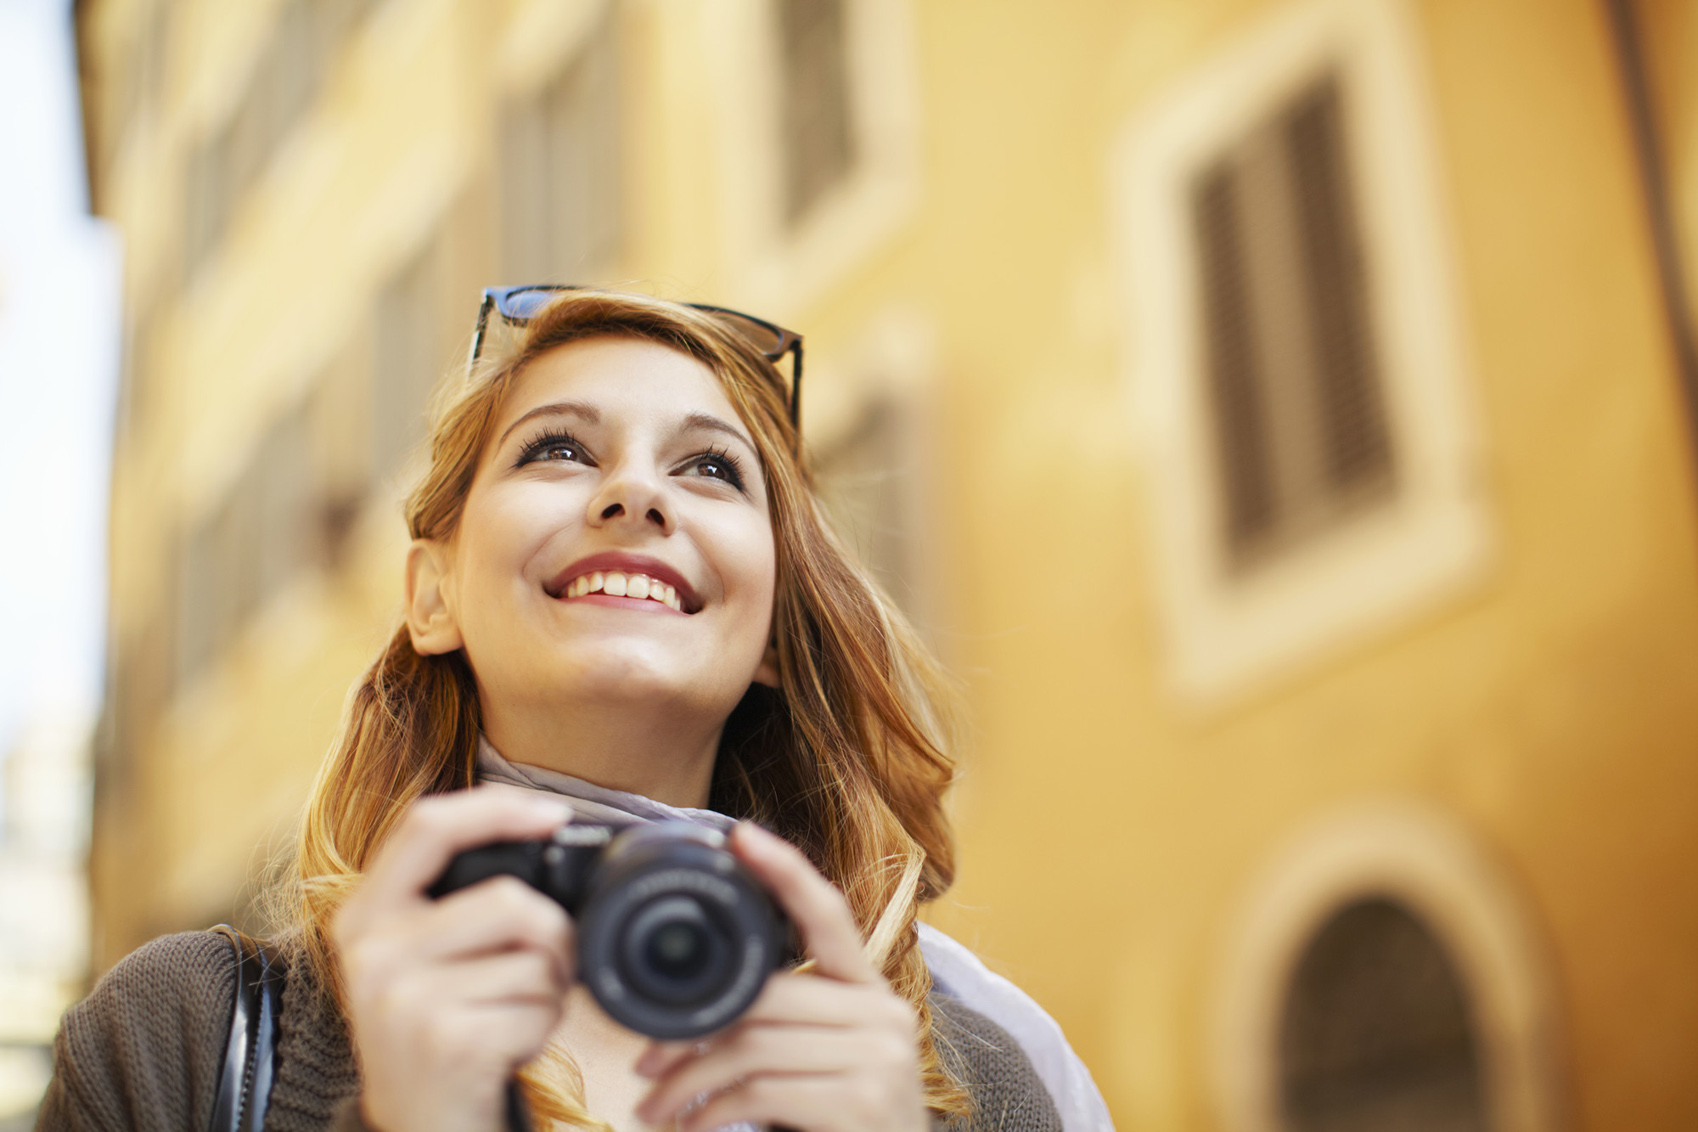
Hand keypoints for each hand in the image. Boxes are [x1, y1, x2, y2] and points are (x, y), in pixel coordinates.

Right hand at [331, 788, 576, 1131]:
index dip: (495, 808)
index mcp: (365, 914)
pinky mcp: (447, 1041)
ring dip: (550, 991)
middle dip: (554, 935)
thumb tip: (542, 832)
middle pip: (511, 899)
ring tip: (514, 1014)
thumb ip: (451, 899)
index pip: (427, 826)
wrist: (415, 1128)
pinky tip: (508, 1048)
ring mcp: (406, 997)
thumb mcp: (416, 957)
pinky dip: (544, 1031)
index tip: (552, 814)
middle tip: (544, 971)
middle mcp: (374, 950)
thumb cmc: (434, 1031)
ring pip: (536, 958)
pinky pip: (539, 1010)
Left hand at [634, 822, 929, 1131]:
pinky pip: (763, 1091)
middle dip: (691, 1031)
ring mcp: (881, 1058)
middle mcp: (884, 1013)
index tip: (742, 836)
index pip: (829, 916)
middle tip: (645, 1062)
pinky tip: (693, 1126)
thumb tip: (694, 1009)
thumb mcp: (816, 1063)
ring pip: (754, 1045)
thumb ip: (780, 1023)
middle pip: (766, 995)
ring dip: (690, 1080)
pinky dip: (712, 1111)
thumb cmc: (838, 1125)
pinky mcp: (864, 1103)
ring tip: (656, 1107)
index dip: (786, 871)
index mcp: (870, 992)